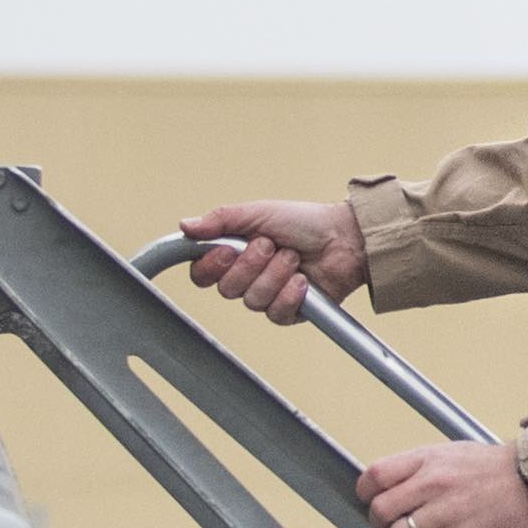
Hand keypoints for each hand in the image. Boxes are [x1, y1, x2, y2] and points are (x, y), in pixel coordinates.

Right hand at [176, 199, 363, 321]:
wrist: (343, 238)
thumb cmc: (303, 222)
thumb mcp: (257, 213)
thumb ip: (220, 220)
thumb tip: (184, 226)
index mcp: (233, 255)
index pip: (202, 274)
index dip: (211, 266)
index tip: (229, 249)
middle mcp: (246, 278)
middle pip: (226, 289)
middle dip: (251, 264)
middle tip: (271, 245)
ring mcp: (267, 297)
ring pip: (252, 300)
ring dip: (276, 274)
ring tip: (293, 258)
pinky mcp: (288, 313)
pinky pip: (275, 313)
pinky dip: (290, 293)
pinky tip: (303, 281)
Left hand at [356, 435, 527, 527]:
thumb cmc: (491, 468)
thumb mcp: (449, 453)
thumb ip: (418, 467)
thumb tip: (388, 484)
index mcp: (426, 460)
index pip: (375, 475)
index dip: (366, 493)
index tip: (370, 501)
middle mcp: (432, 483)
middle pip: (380, 510)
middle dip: (380, 524)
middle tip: (392, 527)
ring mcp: (446, 511)